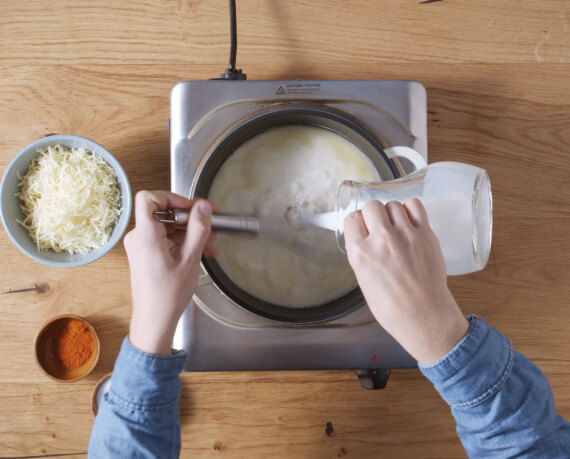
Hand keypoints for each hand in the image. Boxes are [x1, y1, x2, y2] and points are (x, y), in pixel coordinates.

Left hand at [123, 191, 217, 355]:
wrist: (155, 320)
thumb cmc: (167, 295)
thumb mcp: (190, 259)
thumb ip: (198, 229)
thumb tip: (203, 207)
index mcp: (146, 235)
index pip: (149, 198)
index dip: (172, 197)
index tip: (192, 207)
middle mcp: (139, 237)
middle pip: (164, 212)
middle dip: (190, 218)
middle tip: (210, 223)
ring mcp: (142, 246)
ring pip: (169, 227)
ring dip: (191, 232)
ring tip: (211, 242)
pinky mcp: (147, 254)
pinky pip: (167, 239)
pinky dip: (184, 242)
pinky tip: (203, 251)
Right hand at [344, 199, 468, 364]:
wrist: (424, 316)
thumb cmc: (393, 307)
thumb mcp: (363, 280)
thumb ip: (362, 254)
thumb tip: (364, 236)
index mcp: (361, 253)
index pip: (351, 218)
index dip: (357, 223)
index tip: (362, 228)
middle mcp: (381, 240)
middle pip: (371, 205)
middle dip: (372, 214)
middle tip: (378, 227)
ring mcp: (405, 235)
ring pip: (392, 204)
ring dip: (391, 213)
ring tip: (395, 227)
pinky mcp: (425, 234)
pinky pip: (415, 205)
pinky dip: (410, 209)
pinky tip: (409, 222)